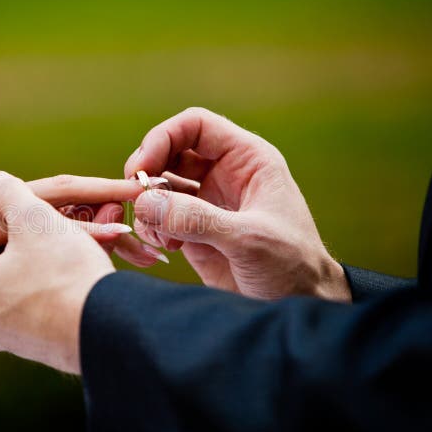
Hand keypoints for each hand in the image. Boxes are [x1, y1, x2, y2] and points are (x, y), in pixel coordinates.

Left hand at [0, 171, 110, 373]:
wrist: (110, 333)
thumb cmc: (63, 275)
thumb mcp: (34, 219)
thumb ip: (8, 193)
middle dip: (2, 246)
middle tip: (24, 227)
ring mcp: (9, 340)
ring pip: (9, 290)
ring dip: (29, 263)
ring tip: (58, 243)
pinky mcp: (39, 347)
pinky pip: (33, 307)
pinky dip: (46, 285)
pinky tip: (72, 269)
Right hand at [125, 107, 350, 301]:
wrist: (299, 305)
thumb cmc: (292, 266)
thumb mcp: (248, 239)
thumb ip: (196, 219)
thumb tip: (145, 202)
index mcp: (247, 160)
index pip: (196, 126)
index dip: (163, 137)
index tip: (141, 166)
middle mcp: (225, 175)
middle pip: (170, 152)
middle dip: (148, 171)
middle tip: (133, 194)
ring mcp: (207, 203)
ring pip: (160, 185)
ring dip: (148, 204)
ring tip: (157, 230)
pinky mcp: (194, 232)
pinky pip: (159, 217)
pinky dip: (152, 227)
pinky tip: (167, 246)